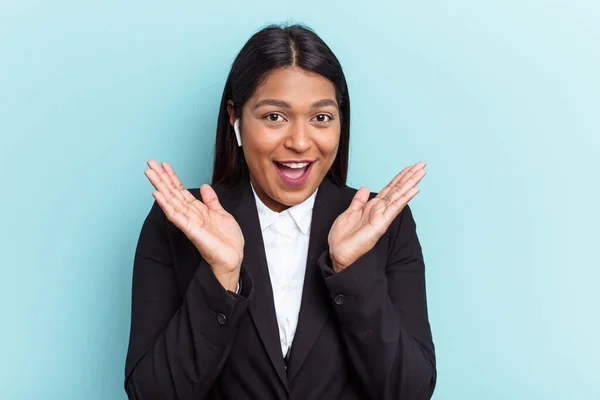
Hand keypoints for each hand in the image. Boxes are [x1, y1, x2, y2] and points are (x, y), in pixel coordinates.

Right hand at [144, 160, 243, 290]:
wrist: (233, 257)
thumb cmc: (227, 240)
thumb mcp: (221, 214)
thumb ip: (211, 201)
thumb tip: (204, 187)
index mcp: (197, 209)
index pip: (181, 190)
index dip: (172, 176)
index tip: (163, 164)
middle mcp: (190, 214)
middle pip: (172, 192)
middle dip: (161, 177)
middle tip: (149, 163)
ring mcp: (189, 221)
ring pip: (171, 200)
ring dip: (160, 186)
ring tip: (149, 173)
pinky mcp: (190, 230)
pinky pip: (176, 216)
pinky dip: (166, 205)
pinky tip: (157, 195)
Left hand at [328, 161, 426, 272]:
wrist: (338, 253)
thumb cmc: (343, 237)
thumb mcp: (349, 213)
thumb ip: (359, 201)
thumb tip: (366, 188)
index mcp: (372, 206)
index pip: (390, 189)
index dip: (399, 177)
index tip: (409, 167)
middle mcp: (380, 210)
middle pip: (398, 189)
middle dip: (409, 176)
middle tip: (422, 164)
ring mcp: (382, 216)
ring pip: (399, 196)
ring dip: (410, 183)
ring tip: (421, 172)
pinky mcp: (381, 224)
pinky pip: (394, 208)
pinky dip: (404, 198)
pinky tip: (414, 190)